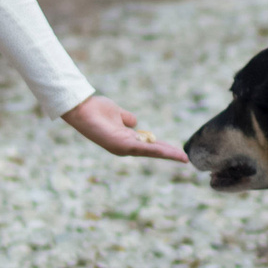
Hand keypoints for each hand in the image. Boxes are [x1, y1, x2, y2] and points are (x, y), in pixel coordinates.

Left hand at [63, 95, 188, 162]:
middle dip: (169, 154)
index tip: (178, 152)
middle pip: (152, 152)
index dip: (163, 148)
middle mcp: (124, 146)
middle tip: (185, 159)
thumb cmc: (96, 109)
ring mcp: (122, 147)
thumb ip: (127, 119)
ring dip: (167, 154)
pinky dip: (155, 150)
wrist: (81, 108)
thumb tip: (135, 122)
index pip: (148, 146)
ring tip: (182, 157)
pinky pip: (141, 148)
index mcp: (125, 140)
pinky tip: (166, 151)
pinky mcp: (119, 144)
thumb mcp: (117, 113)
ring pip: (150, 152)